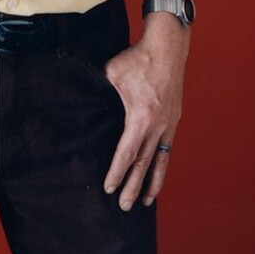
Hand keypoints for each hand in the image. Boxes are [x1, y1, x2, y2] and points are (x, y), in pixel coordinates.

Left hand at [102, 13, 189, 210]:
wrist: (168, 46)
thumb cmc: (137, 58)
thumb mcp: (111, 73)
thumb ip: (98, 90)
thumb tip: (80, 99)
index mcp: (141, 117)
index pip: (126, 153)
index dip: (117, 173)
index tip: (109, 188)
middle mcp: (157, 125)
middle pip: (143, 164)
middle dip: (132, 186)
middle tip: (124, 207)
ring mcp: (168, 123)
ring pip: (159, 160)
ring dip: (151, 183)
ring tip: (145, 202)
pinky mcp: (174, 119)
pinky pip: (167, 149)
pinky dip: (162, 165)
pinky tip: (157, 175)